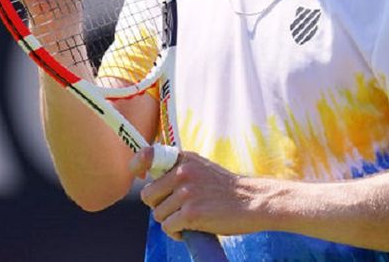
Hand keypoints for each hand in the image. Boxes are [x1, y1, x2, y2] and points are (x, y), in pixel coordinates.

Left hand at [131, 147, 262, 238]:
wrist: (253, 201)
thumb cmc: (227, 190)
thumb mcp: (202, 169)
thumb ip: (180, 170)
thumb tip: (152, 180)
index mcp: (184, 159)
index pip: (149, 155)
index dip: (137, 164)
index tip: (136, 172)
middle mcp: (183, 172)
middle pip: (149, 195)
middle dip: (160, 205)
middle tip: (178, 209)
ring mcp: (186, 193)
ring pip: (158, 214)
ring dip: (171, 221)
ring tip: (189, 219)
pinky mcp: (191, 213)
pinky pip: (168, 227)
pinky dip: (177, 232)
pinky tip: (191, 228)